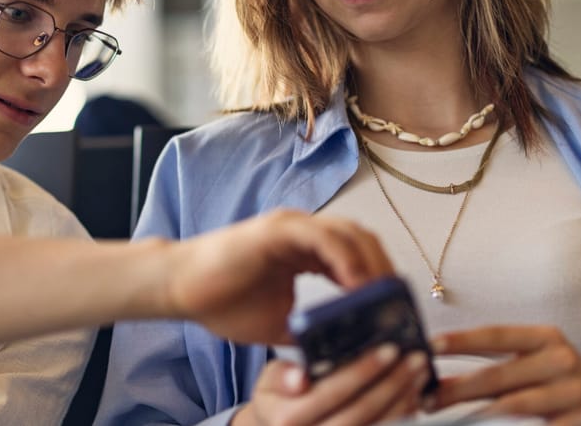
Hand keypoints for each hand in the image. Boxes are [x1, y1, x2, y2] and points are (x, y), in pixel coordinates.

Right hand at [164, 209, 392, 344]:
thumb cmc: (223, 304)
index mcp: (305, 252)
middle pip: (362, 240)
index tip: (395, 310)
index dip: (380, 279)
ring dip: (372, 265)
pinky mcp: (279, 229)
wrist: (181, 289)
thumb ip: (312, 330)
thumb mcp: (281, 325)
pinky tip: (356, 286)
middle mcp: (303, 233)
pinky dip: (346, 260)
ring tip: (384, 300)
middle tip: (398, 306)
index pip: (357, 256)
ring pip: (350, 234)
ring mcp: (292, 227)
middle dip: (385, 270)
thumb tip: (343, 353)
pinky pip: (325, 238)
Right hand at [233, 345, 432, 425]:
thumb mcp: (269, 381)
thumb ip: (282, 375)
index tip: (388, 349)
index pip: (330, 394)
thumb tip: (299, 377)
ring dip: (404, 399)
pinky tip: (413, 394)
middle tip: (414, 358)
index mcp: (286, 420)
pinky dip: (403, 415)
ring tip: (418, 371)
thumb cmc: (280, 400)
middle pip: (361, 413)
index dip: (361, 371)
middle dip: (392, 383)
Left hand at [430, 325, 580, 425]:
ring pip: (512, 406)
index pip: (495, 336)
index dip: (461, 341)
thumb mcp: (539, 356)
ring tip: (445, 420)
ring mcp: (571, 395)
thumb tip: (438, 365)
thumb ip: (500, 359)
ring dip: (475, 415)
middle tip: (424, 398)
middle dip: (456, 389)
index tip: (428, 347)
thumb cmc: (561, 376)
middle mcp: (560, 361)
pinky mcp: (577, 422)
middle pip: (498, 376)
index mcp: (545, 337)